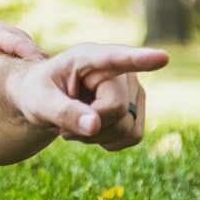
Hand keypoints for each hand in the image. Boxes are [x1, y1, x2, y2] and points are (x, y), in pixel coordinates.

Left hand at [0, 14, 45, 93]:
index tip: (43, 77)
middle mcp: (17, 35)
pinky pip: (37, 60)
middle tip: (50, 95)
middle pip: (37, 54)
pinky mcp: (26, 45)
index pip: (21, 46)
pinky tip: (41, 91)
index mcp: (0, 35)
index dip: (33, 59)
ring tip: (48, 95)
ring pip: (41, 57)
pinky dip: (40, 73)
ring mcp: (24, 40)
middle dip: (44, 72)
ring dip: (44, 74)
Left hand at [8, 43, 168, 150]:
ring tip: (76, 125)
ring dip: (97, 137)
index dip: (140, 59)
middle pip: (116, 110)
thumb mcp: (39, 102)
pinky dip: (110, 141)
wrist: (45, 100)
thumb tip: (93, 125)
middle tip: (63, 123)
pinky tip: (92, 129)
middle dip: (89, 125)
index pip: (116, 58)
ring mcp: (131, 87)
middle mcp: (117, 69)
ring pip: (128, 127)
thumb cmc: (37, 93)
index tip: (162, 57)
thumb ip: (63, 112)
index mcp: (87, 57)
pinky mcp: (136, 105)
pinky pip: (134, 136)